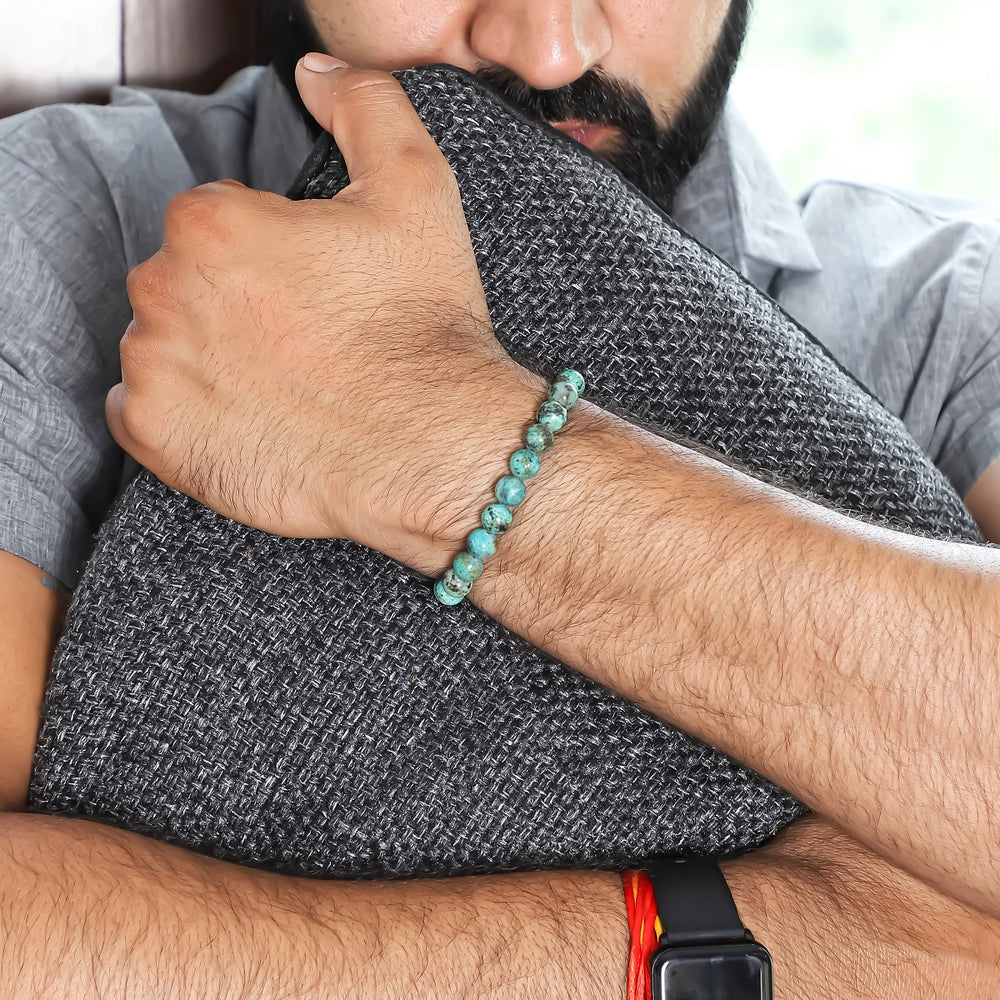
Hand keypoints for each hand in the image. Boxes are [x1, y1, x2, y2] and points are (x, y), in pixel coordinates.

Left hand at [107, 56, 534, 552]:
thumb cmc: (422, 331)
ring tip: (282, 379)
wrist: (431, 446)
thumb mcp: (416, 187)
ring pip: (163, 340)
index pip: (216, 218)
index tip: (312, 286)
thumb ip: (363, 105)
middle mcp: (166, 290)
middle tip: (305, 336)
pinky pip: (143, 409)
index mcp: (213, 222)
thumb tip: (317, 78)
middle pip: (185, 279)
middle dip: (234, 300)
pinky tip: (246, 414)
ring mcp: (155, 368)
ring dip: (207, 352)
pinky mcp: (159, 437)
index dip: (270, 251)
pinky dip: (182, 411)